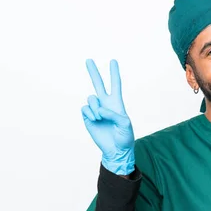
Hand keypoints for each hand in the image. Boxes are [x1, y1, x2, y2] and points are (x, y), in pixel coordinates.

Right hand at [81, 59, 135, 174]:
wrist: (115, 150)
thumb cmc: (124, 137)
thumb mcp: (125, 124)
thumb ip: (114, 114)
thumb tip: (99, 109)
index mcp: (117, 103)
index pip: (115, 84)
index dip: (114, 73)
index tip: (113, 61)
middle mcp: (105, 104)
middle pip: (98, 84)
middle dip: (93, 72)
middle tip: (88, 60)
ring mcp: (96, 110)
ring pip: (91, 98)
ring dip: (95, 107)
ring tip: (100, 118)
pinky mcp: (88, 117)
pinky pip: (85, 108)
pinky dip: (90, 113)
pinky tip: (95, 120)